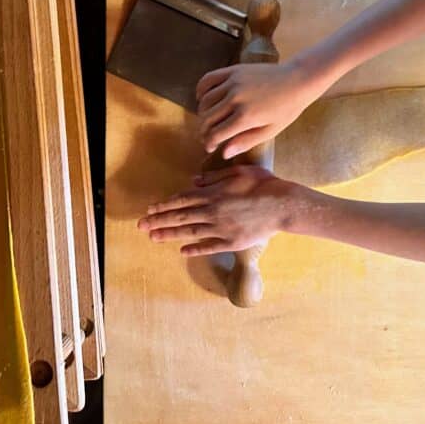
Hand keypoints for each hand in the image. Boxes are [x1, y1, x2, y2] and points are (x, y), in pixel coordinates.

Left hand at [140, 166, 297, 255]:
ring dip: (170, 235)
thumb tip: (194, 181)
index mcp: (213, 193)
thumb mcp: (237, 172)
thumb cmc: (263, 184)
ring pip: (190, 232)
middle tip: (141, 226)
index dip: (164, 205)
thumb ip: (214, 178)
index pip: (182, 200)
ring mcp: (221, 228)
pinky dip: (195, 249)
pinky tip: (183, 251)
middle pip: (180, 217)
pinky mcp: (232, 242)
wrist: (283, 205)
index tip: (150, 209)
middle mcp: (213, 211)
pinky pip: (209, 246)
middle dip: (158, 221)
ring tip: (153, 237)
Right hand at [196, 60, 322, 157]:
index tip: (210, 147)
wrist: (297, 79)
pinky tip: (203, 99)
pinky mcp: (233, 70)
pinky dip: (201, 90)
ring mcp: (233, 82)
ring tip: (207, 120)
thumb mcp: (270, 131)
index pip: (216, 134)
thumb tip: (224, 153)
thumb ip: (246, 142)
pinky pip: (208, 80)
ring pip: (205, 101)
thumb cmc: (287, 108)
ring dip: (202, 113)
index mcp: (246, 117)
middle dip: (203, 131)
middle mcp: (235, 99)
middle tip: (207, 136)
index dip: (209, 143)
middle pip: (207, 119)